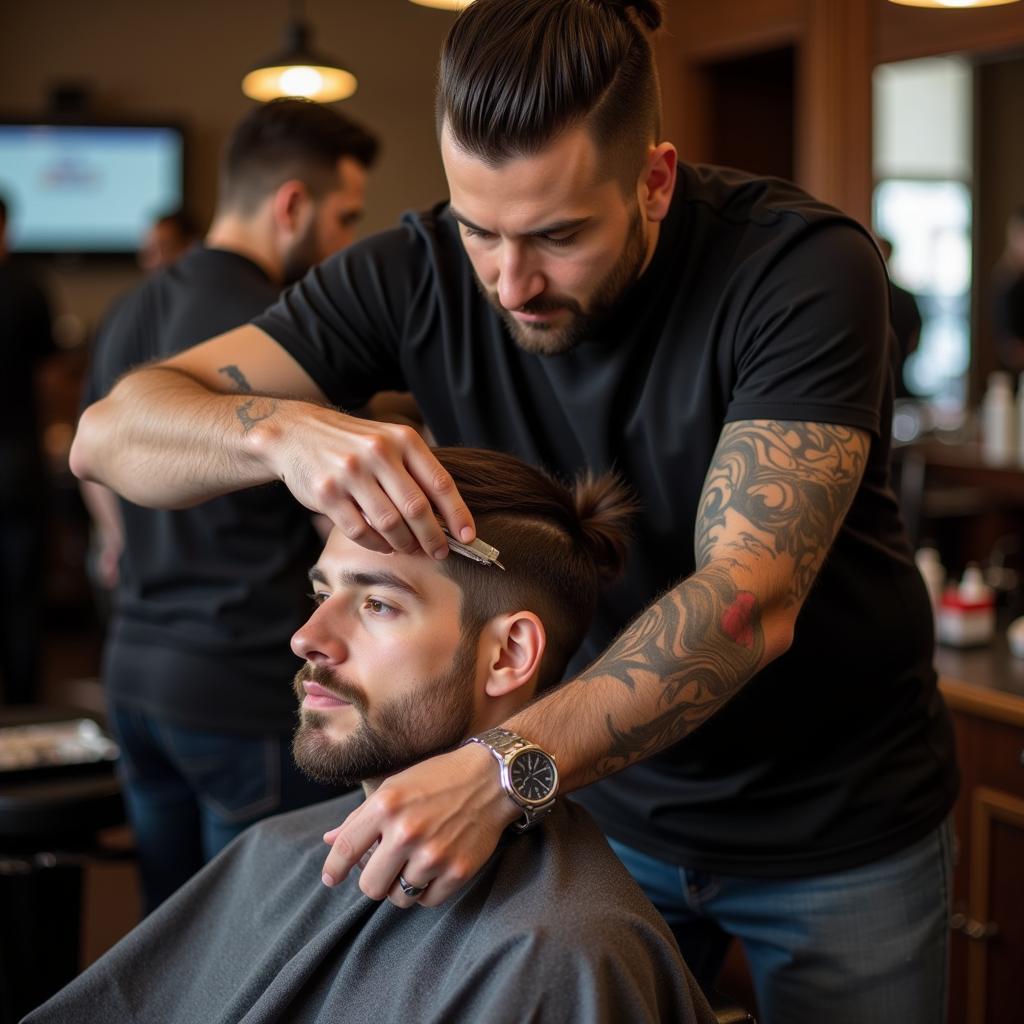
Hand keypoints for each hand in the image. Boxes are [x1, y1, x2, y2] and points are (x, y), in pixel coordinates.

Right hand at [253, 403, 473, 557]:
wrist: (295, 434)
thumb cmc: (353, 443)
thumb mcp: (389, 442)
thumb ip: (417, 470)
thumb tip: (450, 515)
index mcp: (402, 439)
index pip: (440, 483)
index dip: (458, 514)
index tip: (468, 537)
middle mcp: (378, 453)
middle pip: (417, 508)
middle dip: (433, 537)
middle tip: (439, 552)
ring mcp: (351, 473)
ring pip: (390, 523)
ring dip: (404, 543)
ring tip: (409, 547)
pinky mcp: (327, 493)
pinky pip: (361, 531)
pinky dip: (377, 544)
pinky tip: (384, 545)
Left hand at [320, 742, 520, 907]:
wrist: (491, 778)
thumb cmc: (438, 779)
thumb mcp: (395, 787)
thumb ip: (360, 817)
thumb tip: (329, 841)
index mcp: (386, 806)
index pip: (344, 850)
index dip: (333, 869)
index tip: (331, 878)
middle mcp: (406, 832)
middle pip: (369, 886)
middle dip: (374, 880)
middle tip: (385, 868)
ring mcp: (433, 855)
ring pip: (399, 898)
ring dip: (402, 885)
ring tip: (415, 862)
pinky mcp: (458, 871)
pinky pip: (428, 901)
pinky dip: (427, 890)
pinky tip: (435, 867)